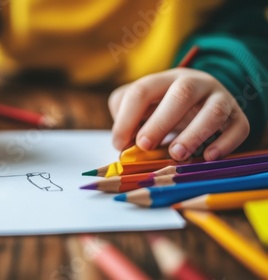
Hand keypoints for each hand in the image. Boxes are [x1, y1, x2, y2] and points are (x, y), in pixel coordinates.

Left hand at [108, 68, 248, 160]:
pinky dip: (225, 143)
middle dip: (160, 121)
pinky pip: (238, 127)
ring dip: (194, 134)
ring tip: (177, 154)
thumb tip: (123, 145)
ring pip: (213, 111)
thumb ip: (126, 120)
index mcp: (164, 79)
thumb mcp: (141, 107)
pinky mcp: (237, 116)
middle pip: (181, 94)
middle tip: (144, 145)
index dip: (127, 118)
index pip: (142, 91)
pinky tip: (208, 157)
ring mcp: (220, 98)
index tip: (119, 144)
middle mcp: (195, 83)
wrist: (203, 101)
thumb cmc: (162, 108)